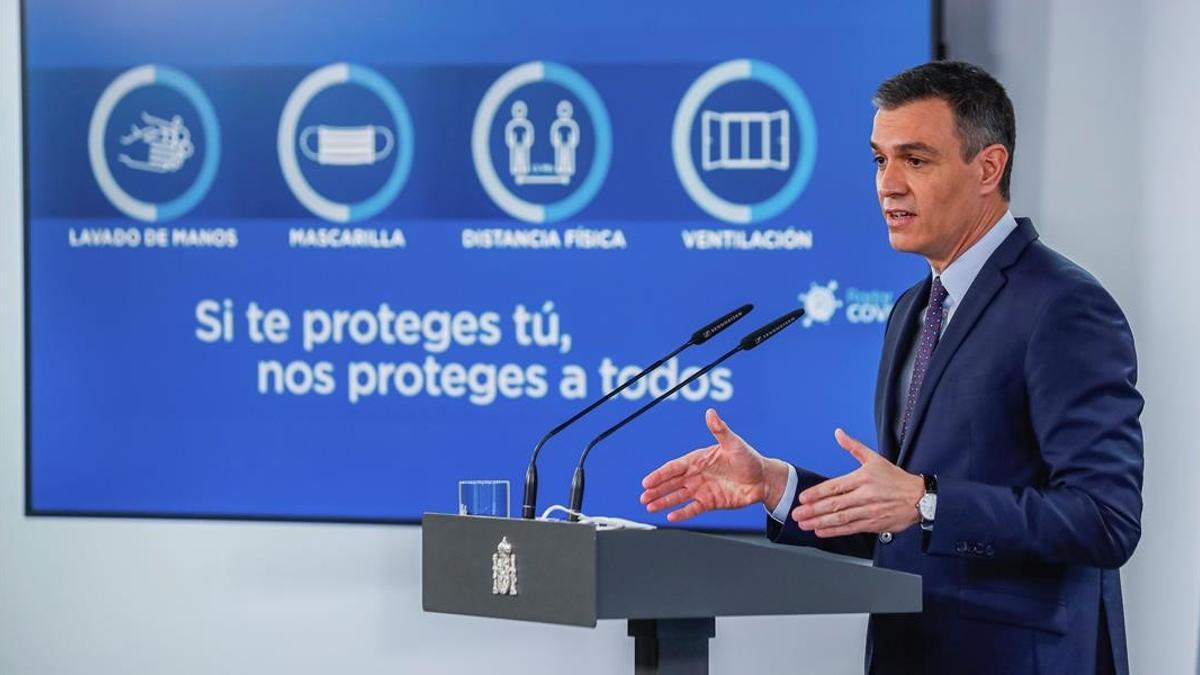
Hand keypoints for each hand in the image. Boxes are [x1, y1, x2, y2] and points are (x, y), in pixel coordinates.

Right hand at [640, 409, 788, 521]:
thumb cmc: (749, 458)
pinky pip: (693, 508)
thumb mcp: (733, 443)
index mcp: (698, 460)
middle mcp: (696, 475)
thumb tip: (710, 412)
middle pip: (672, 483)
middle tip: (643, 496)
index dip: (660, 474)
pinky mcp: (710, 502)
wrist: (763, 479)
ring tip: (649, 507)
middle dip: (656, 490)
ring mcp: (702, 490)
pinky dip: (682, 513)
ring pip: (678, 496)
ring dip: (664, 501)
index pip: (674, 467)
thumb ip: (719, 430)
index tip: (648, 481)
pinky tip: (670, 517)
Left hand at [792, 428, 923, 536]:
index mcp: (863, 478)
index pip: (835, 486)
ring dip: (820, 522)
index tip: (803, 497)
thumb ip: (853, 447)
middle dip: (813, 510)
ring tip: (804, 524)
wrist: (919, 498)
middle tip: (797, 514)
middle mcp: (865, 496)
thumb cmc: (896, 479)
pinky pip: (850, 528)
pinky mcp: (874, 525)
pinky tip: (821, 531)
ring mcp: (869, 512)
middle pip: (835, 504)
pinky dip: (835, 531)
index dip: (817, 493)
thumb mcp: (875, 459)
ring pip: (841, 519)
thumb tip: (838, 433)